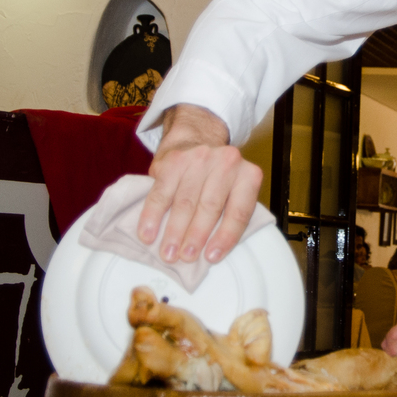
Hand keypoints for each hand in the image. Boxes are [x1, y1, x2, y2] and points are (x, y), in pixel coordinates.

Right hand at [138, 104, 262, 263]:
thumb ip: (228, 212)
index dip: (225, 237)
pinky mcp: (174, 160)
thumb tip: (211, 252)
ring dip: (174, 231)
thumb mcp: (233, 189)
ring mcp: (199, 158)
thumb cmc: (214, 176)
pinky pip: (161, 193)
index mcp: (248, 175)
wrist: (193, 139)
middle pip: (210, 207)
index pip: (239, 212)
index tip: (211, 257)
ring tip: (168, 253)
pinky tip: (148, 234)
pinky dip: (152, 216)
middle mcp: (227, 163)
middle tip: (186, 257)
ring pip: (185, 202)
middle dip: (196, 236)